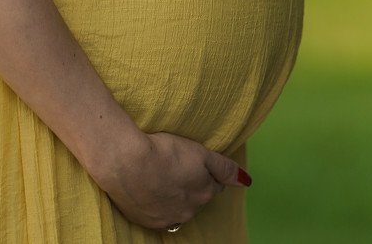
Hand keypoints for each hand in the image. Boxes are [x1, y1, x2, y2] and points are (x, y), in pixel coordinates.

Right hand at [89, 131, 251, 229]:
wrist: (124, 161)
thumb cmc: (162, 151)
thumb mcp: (200, 152)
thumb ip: (225, 168)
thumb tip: (246, 181)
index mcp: (204, 193)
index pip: (213, 185)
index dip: (203, 171)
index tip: (190, 161)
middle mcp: (189, 211)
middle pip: (196, 198)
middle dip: (189, 185)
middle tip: (172, 165)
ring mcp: (166, 218)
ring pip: (176, 207)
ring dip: (171, 196)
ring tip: (157, 175)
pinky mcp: (145, 220)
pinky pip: (156, 214)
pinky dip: (154, 203)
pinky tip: (145, 187)